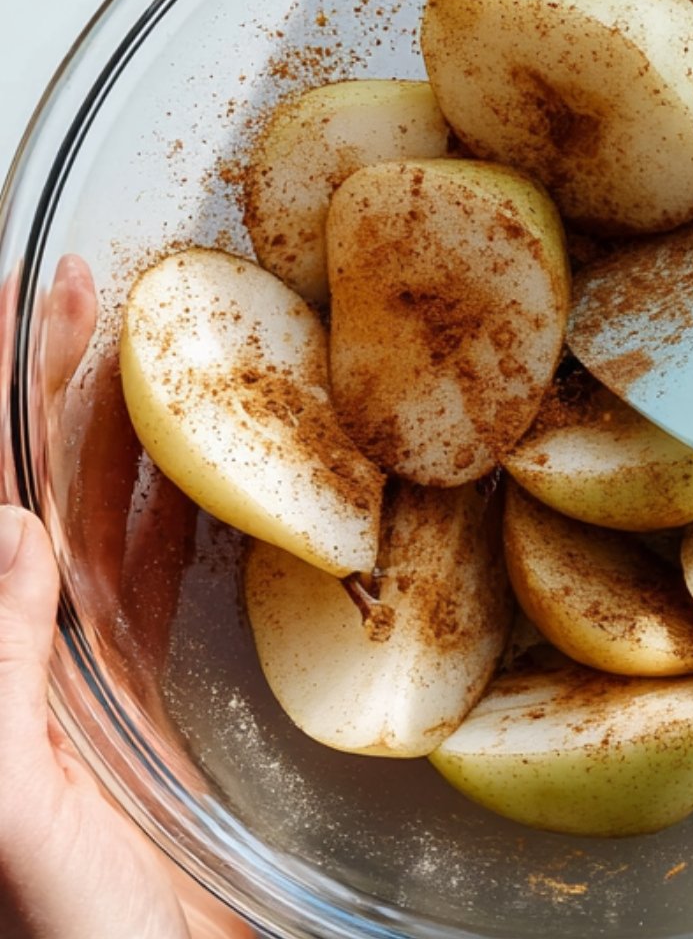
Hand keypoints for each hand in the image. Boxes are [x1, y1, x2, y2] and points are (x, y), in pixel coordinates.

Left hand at [0, 257, 249, 938]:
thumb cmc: (75, 926)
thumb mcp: (18, 810)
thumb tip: (9, 533)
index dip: (0, 392)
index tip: (25, 300)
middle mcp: (33, 636)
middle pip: (43, 478)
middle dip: (56, 378)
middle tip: (94, 288)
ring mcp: (87, 654)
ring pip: (102, 508)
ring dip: (123, 425)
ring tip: (156, 347)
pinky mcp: (142, 680)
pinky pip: (153, 567)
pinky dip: (177, 505)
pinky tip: (202, 465)